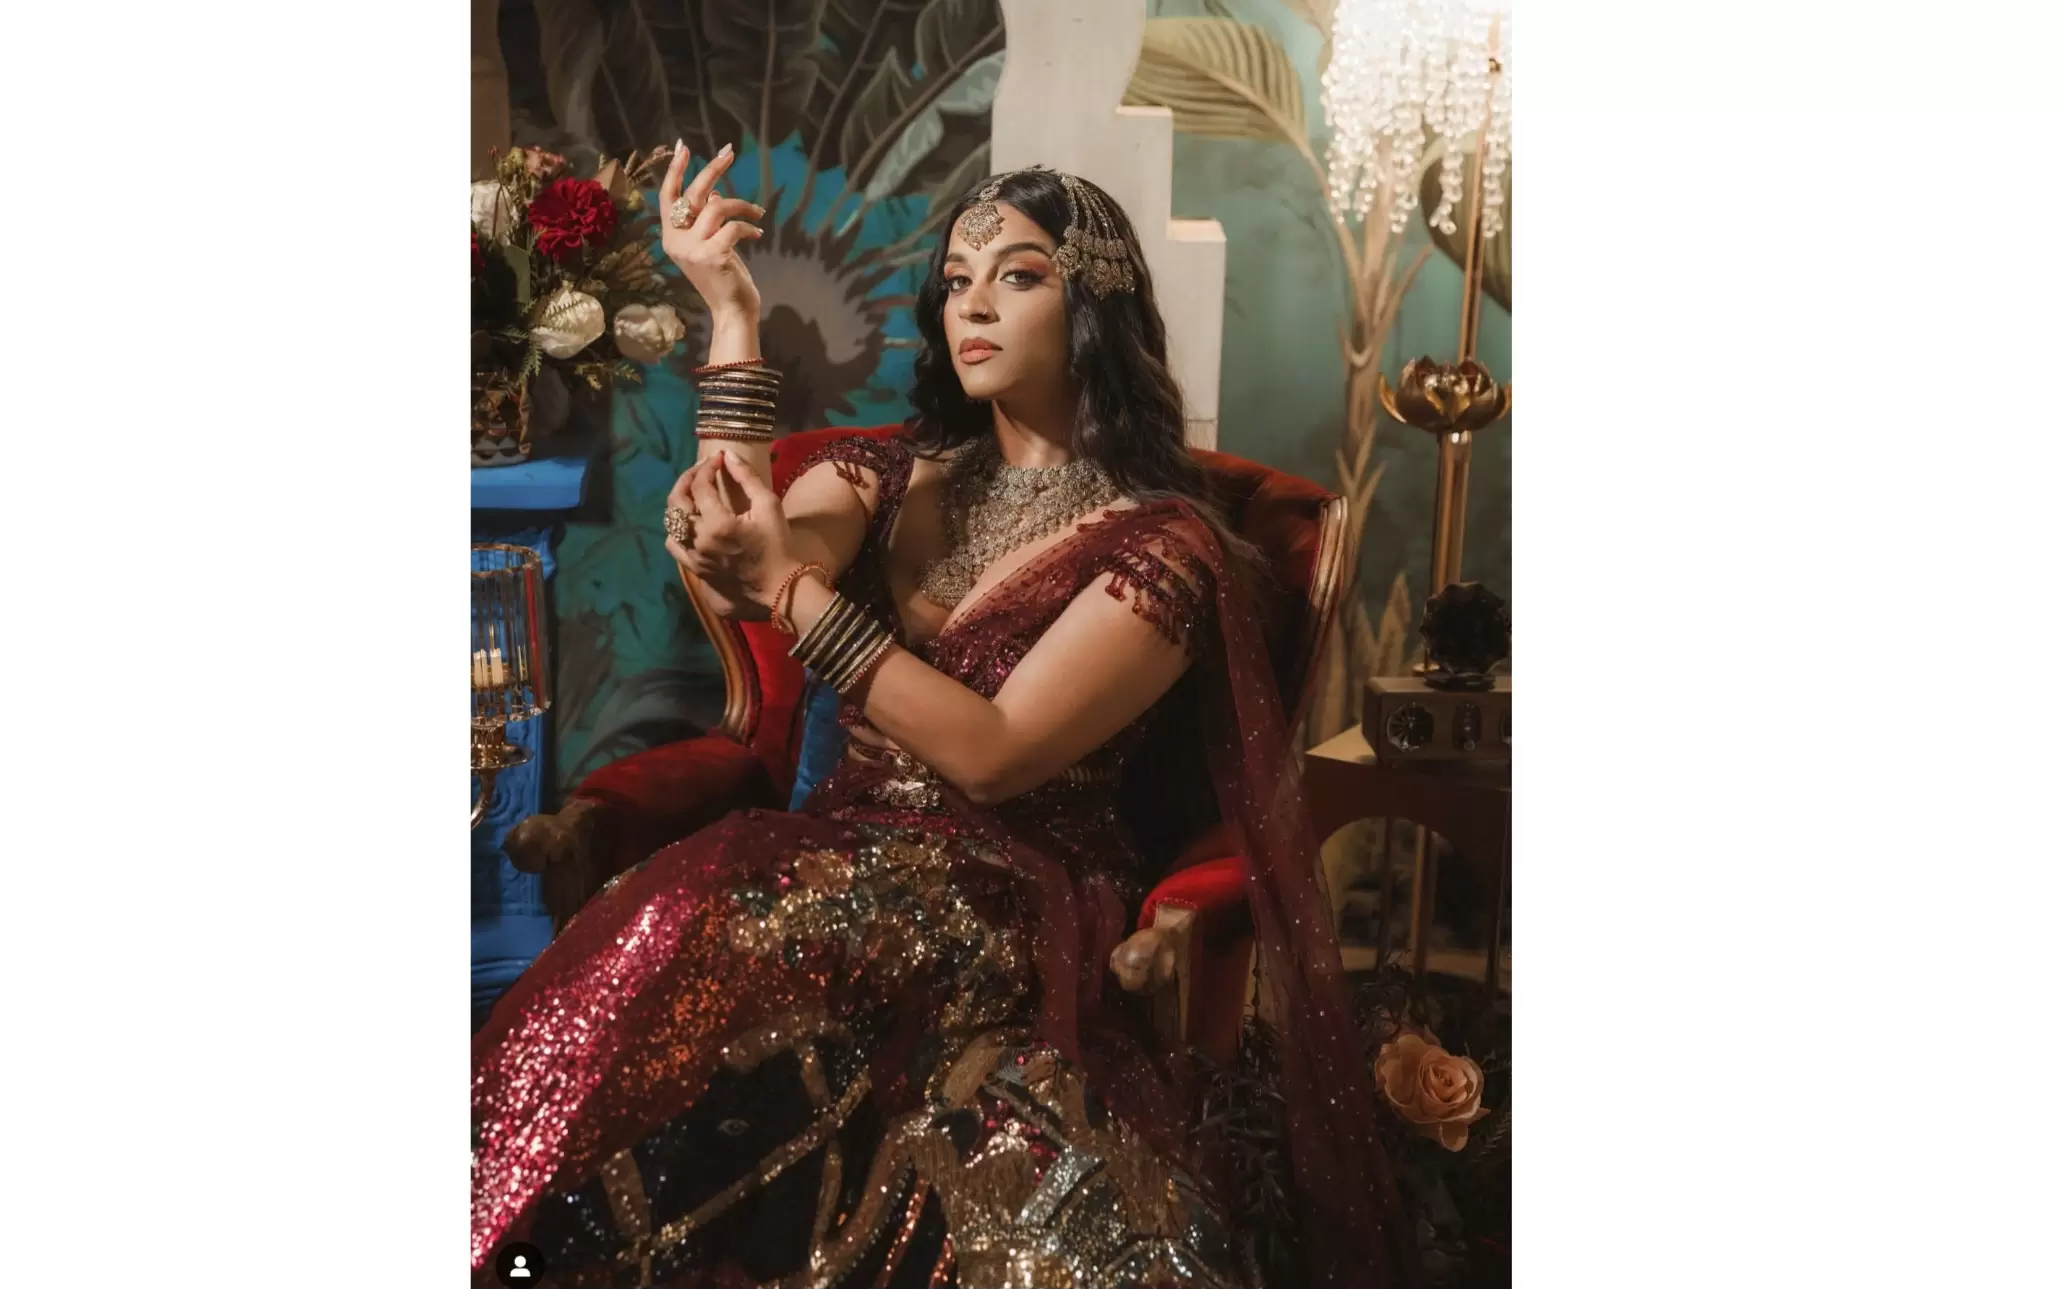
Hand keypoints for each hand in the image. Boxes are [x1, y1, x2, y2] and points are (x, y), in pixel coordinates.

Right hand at [658, 141, 763, 322]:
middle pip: (693, 194)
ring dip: (743, 205)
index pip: (667, 197)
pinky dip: (749, 226)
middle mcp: (676, 242)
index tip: (682, 147)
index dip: (674, 171)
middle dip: (712, 169)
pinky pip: (733, 227)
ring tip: (758, 213)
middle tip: (730, 152)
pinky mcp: (712, 256)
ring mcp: (692, 249)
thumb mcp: (711, 244)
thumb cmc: (724, 277)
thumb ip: (707, 221)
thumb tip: (715, 194)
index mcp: (671, 237)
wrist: (732, 311)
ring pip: (718, 207)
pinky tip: (758, 233)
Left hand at [662, 451, 795, 610]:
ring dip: (678, 503)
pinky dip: (677, 530)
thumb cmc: (777, 545)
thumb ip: (747, 477)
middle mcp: (700, 540)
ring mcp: (694, 556)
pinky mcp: (695, 568)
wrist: (778, 587)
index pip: (700, 486)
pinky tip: (690, 523)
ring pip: (671, 523)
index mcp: (719, 524)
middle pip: (677, 501)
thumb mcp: (769, 505)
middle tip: (700, 469)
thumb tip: (727, 455)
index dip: (707, 467)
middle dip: (686, 478)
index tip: (718, 459)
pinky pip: (674, 545)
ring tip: (692, 494)